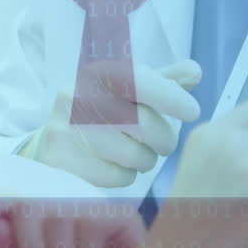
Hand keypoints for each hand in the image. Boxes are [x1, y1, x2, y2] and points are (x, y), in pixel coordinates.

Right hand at [23, 60, 201, 186]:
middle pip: (143, 124)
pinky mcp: (64, 162)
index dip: (171, 97)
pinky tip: (117, 165)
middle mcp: (77, 98)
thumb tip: (194, 71)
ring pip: (134, 155)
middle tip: (164, 143)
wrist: (53, 141)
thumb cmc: (102, 111)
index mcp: (96, 75)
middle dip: (164, 138)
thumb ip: (162, 81)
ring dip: (147, 159)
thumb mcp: (129, 90)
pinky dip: (127, 175)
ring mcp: (67, 131)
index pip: (140, 81)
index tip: (193, 112)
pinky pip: (117, 176)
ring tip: (138, 153)